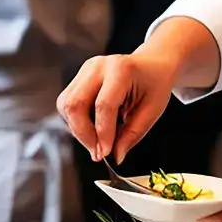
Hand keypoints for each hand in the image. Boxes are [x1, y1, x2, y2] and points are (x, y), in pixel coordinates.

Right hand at [57, 53, 176, 162]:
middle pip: (75, 104)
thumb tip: (115, 157)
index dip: (102, 133)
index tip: (105, 154)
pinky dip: (77, 121)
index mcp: (121, 70)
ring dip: (78, 129)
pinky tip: (94, 128)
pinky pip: (67, 103)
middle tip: (98, 153)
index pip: (104, 105)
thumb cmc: (155, 85)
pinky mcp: (79, 76)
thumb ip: (133, 134)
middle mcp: (98, 66)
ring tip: (97, 140)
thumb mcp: (152, 111)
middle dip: (83, 134)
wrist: (152, 64)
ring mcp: (86, 69)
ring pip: (66, 105)